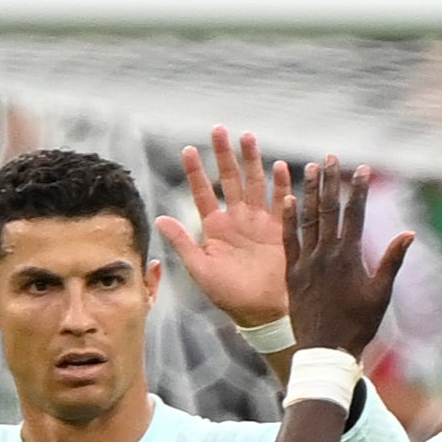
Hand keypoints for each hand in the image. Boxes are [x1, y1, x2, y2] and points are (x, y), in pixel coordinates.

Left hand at [156, 127, 293, 330]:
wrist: (265, 312)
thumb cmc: (231, 296)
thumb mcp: (201, 271)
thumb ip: (183, 243)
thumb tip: (159, 219)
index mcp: (216, 228)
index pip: (203, 193)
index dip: (196, 172)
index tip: (188, 149)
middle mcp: (237, 220)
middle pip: (230, 179)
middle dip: (225, 155)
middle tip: (219, 129)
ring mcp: (260, 222)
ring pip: (255, 184)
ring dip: (252, 160)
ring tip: (247, 136)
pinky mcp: (281, 230)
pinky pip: (280, 202)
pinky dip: (281, 184)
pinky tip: (279, 166)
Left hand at [281, 158, 412, 357]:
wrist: (325, 349)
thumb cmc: (359, 325)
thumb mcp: (380, 294)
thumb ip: (392, 261)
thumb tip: (409, 234)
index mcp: (349, 257)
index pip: (354, 215)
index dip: (358, 190)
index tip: (361, 169)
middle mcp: (326, 254)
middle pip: (328, 210)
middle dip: (331, 182)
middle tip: (330, 157)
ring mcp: (307, 262)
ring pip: (307, 219)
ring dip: (310, 192)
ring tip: (311, 169)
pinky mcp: (292, 273)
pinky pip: (289, 240)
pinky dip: (289, 219)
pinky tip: (287, 200)